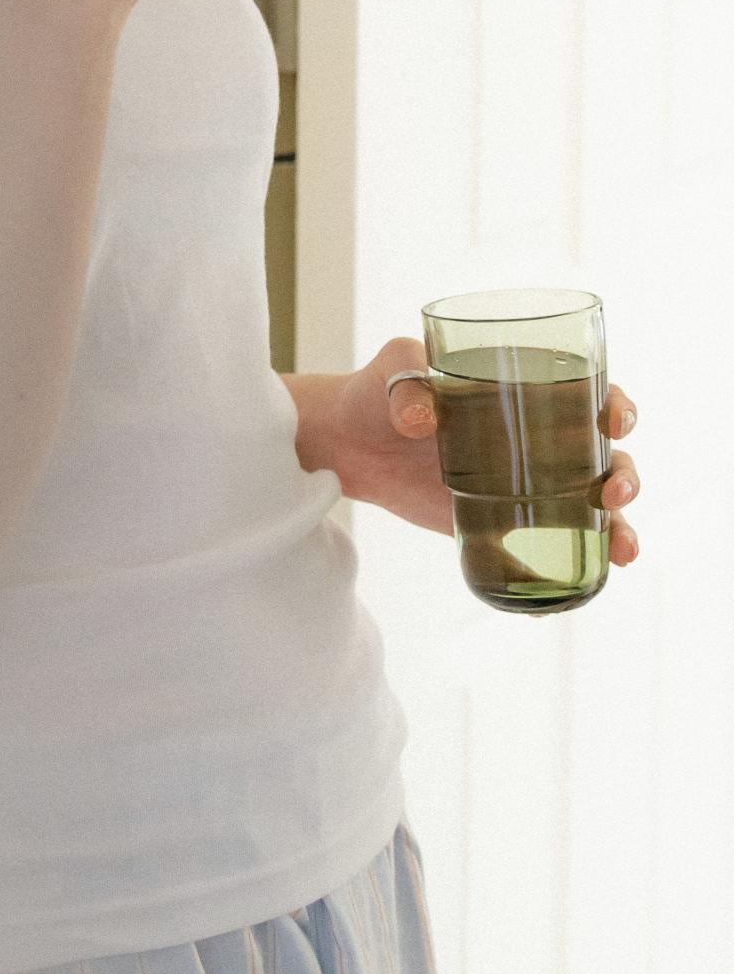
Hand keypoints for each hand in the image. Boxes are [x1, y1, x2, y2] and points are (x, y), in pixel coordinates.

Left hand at [336, 338, 642, 564]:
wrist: (348, 443)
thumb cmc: (380, 391)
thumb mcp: (394, 372)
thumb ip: (406, 386)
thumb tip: (419, 420)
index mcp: (529, 391)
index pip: (592, 397)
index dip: (618, 409)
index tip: (616, 423)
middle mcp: (539, 440)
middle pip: (605, 460)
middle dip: (625, 479)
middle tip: (612, 496)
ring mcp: (523, 487)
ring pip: (589, 511)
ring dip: (618, 532)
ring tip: (621, 554)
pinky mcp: (497, 525)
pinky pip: (541, 555)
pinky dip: (558, 578)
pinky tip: (565, 600)